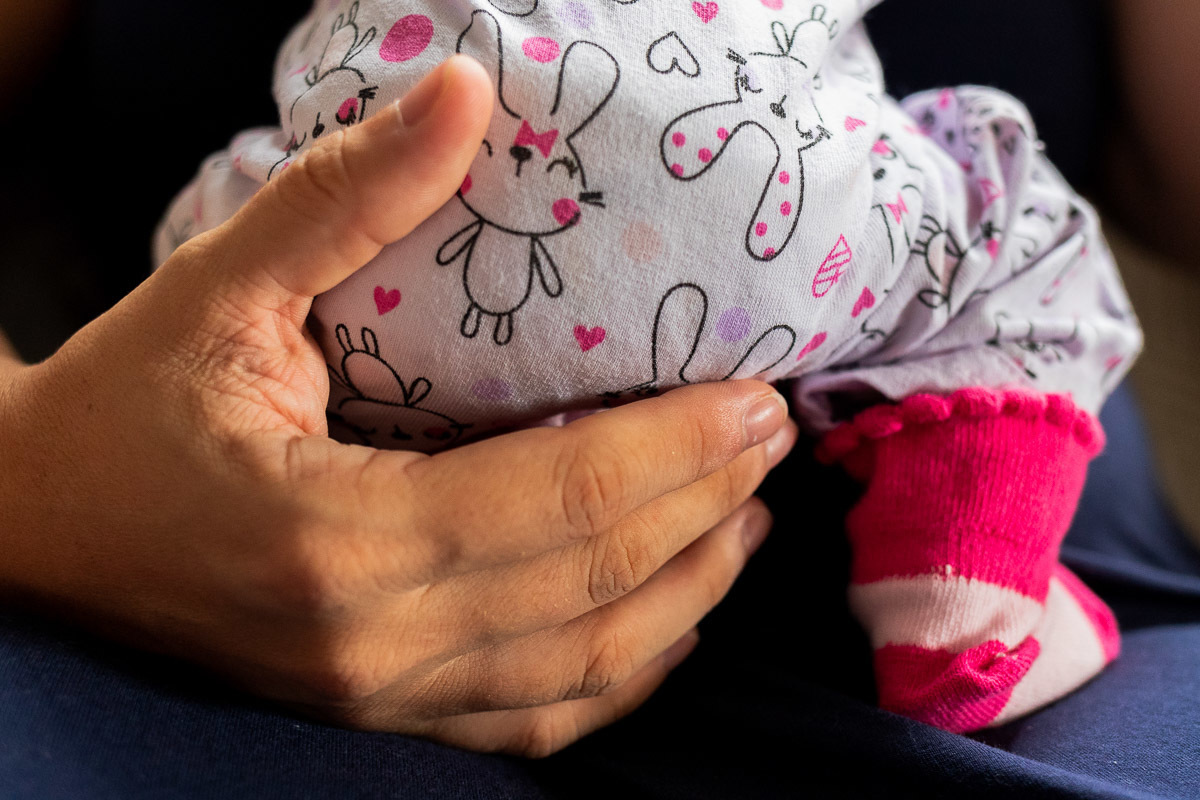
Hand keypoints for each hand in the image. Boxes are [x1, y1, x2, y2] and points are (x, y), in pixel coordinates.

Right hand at [0, 56, 796, 755]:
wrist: (38, 534)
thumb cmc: (124, 411)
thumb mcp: (219, 289)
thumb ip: (350, 197)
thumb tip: (464, 91)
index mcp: (332, 538)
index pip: (560, 503)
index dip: (677, 449)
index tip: (756, 398)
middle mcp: (370, 642)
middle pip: (594, 586)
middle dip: (706, 508)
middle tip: (772, 437)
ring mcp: (379, 696)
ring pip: (585, 670)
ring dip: (689, 595)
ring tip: (749, 520)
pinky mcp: (380, 714)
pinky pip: (534, 721)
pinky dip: (623, 675)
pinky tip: (671, 621)